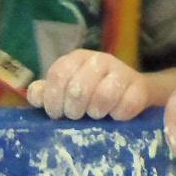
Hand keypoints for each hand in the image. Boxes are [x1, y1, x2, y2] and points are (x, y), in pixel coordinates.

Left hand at [29, 49, 152, 121]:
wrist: (130, 93)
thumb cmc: (91, 94)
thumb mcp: (65, 92)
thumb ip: (47, 93)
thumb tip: (35, 94)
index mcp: (77, 58)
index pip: (58, 74)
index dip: (53, 99)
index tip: (56, 113)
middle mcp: (99, 60)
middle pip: (78, 89)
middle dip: (73, 109)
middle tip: (77, 116)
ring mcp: (121, 71)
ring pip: (103, 96)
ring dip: (96, 112)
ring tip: (96, 115)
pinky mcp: (139, 87)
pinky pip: (126, 105)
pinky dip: (118, 116)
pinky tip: (115, 116)